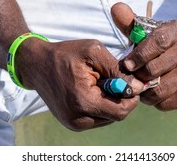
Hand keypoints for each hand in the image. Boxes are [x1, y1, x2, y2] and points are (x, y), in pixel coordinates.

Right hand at [16, 38, 142, 130]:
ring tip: (100, 82)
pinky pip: (97, 118)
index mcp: (84, 102)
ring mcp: (73, 123)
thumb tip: (139, 86)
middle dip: (121, 97)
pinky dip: (101, 104)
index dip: (132, 96)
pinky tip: (93, 89)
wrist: (36, 64)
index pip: (121, 111)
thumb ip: (117, 69)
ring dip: (111, 101)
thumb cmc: (65, 54)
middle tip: (113, 78)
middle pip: (116, 115)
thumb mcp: (93, 52)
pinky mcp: (71, 123)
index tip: (132, 80)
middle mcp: (78, 119)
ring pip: (108, 117)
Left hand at [111, 2, 176, 110]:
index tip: (126, 63)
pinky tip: (151, 91)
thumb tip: (116, 8)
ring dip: (143, 90)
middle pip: (155, 69)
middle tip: (128, 76)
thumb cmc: (155, 45)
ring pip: (159, 90)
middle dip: (136, 75)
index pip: (158, 42)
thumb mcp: (143, 30)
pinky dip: (154, 102)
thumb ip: (128, 21)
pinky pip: (165, 103)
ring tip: (138, 84)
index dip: (139, 55)